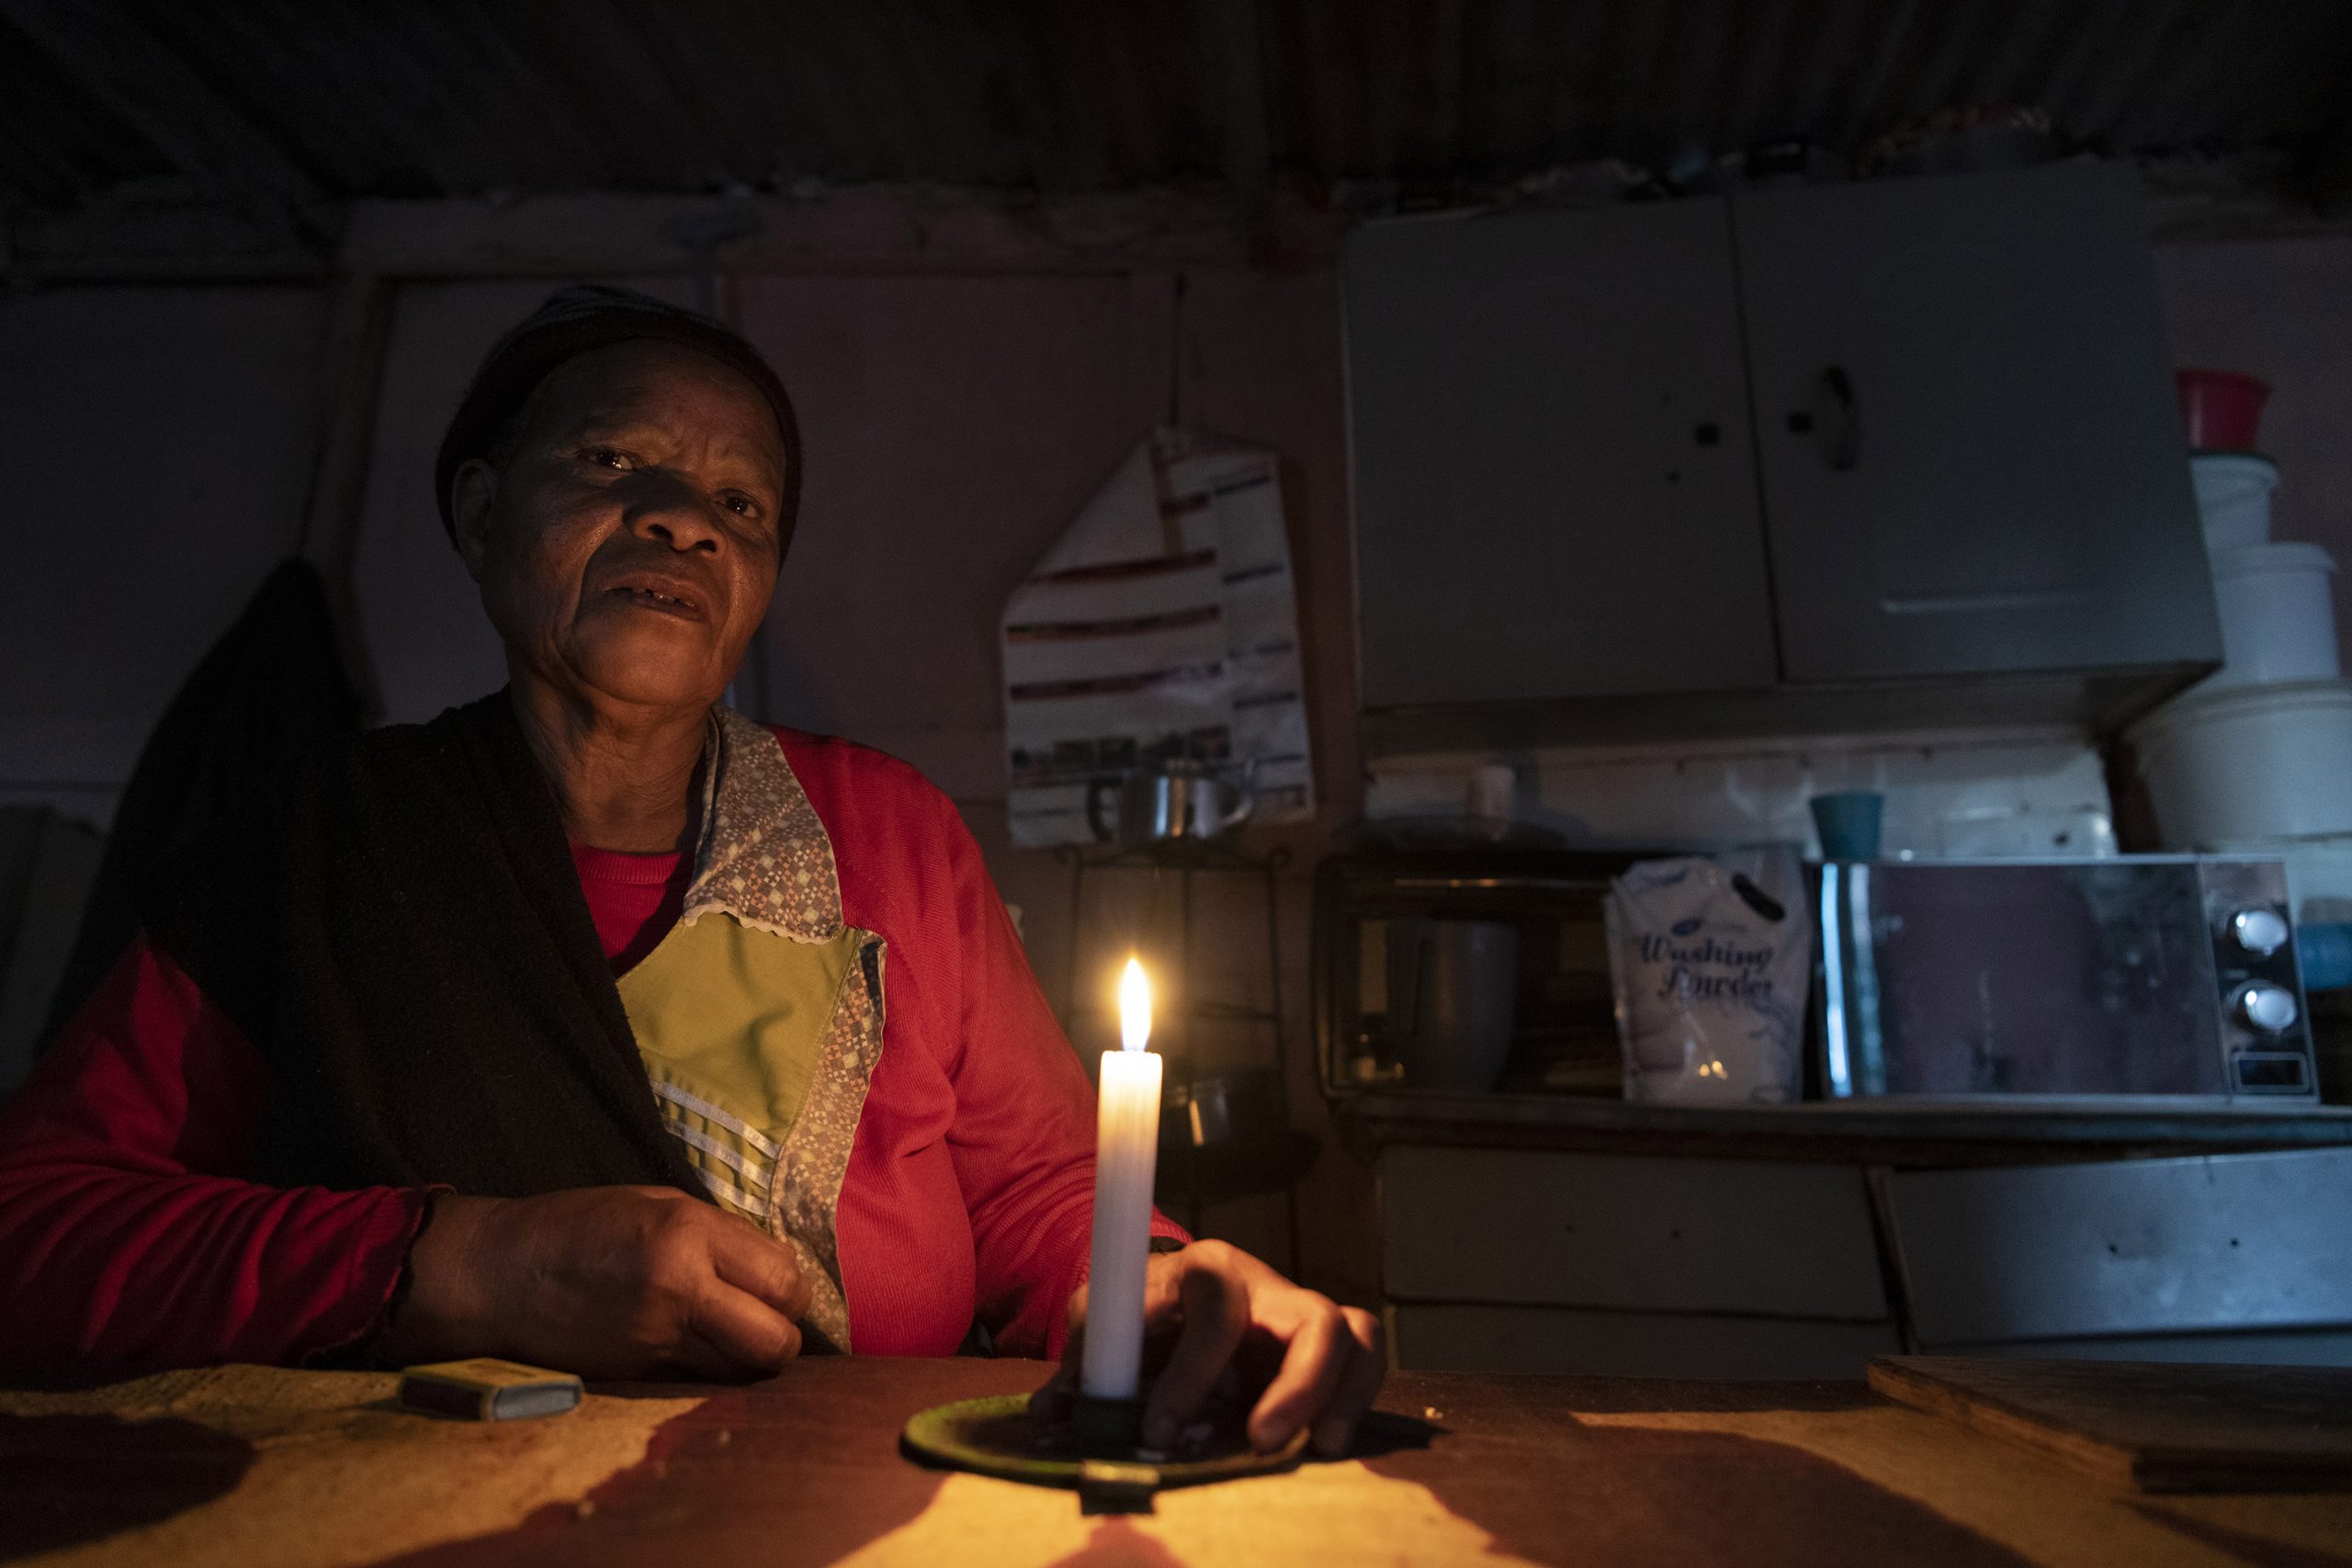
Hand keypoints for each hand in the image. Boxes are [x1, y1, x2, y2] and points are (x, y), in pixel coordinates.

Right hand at [377, 1186, 811, 1379]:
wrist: (498, 1275)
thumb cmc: (578, 1226)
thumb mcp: (656, 1204)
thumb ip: (719, 1234)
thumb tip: (772, 1267)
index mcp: (689, 1236)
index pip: (783, 1281)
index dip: (791, 1289)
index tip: (778, 1284)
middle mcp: (680, 1292)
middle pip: (776, 1340)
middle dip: (784, 1333)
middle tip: (767, 1318)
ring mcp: (656, 1342)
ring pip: (743, 1373)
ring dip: (751, 1360)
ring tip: (736, 1337)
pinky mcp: (637, 1378)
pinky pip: (701, 1383)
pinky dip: (711, 1373)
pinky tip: (697, 1351)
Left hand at [1035, 1240, 1384, 1456]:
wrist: (1163, 1295)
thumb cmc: (1134, 1313)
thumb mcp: (1101, 1326)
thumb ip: (1083, 1367)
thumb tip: (1051, 1412)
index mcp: (1206, 1270)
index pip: (1216, 1313)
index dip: (1191, 1375)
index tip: (1159, 1432)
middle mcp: (1267, 1286)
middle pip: (1313, 1317)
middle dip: (1297, 1385)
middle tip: (1263, 1444)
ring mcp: (1302, 1316)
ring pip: (1357, 1335)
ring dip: (1344, 1395)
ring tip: (1322, 1449)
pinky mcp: (1325, 1349)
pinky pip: (1366, 1360)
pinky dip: (1357, 1401)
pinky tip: (1329, 1445)